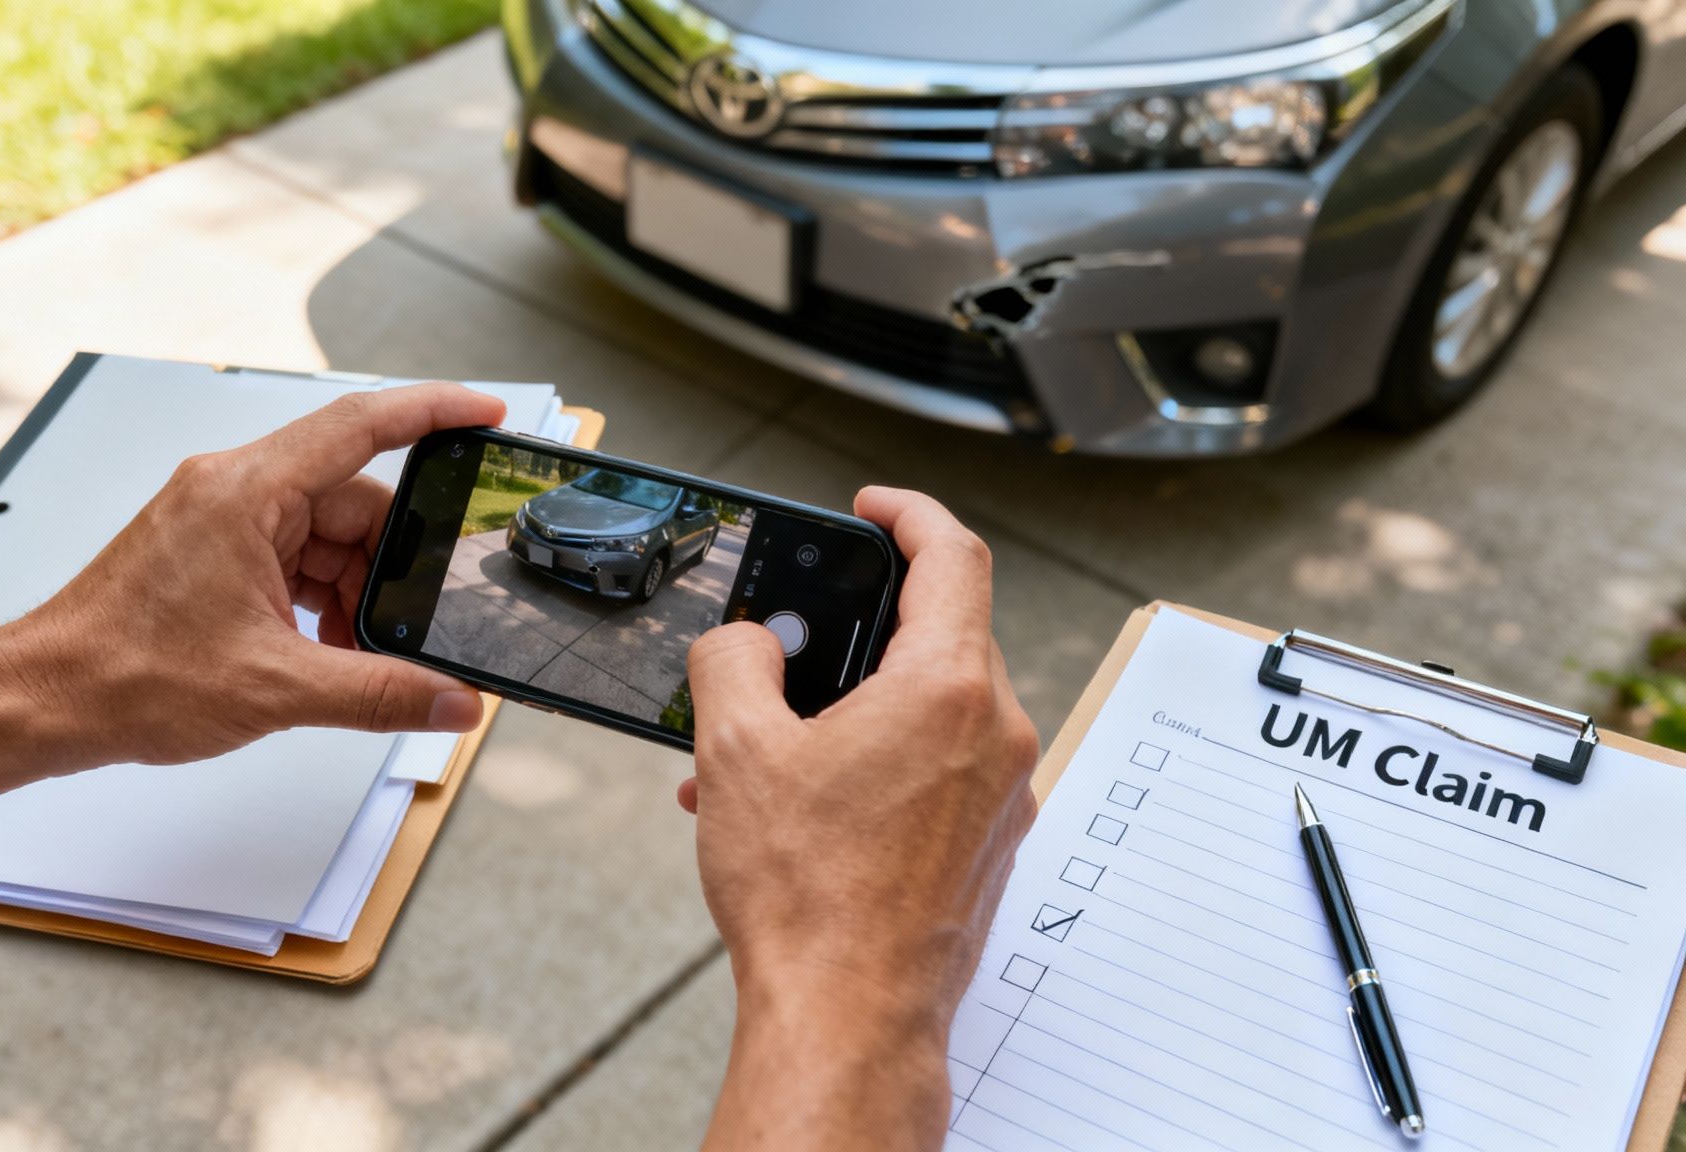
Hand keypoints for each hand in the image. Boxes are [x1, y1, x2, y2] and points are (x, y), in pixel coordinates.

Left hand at [0, 383, 505, 770]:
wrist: (45, 698)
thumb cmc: (123, 674)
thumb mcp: (276, 689)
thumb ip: (379, 693)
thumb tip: (450, 700)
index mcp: (247, 492)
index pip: (363, 425)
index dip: (435, 411)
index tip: (486, 412)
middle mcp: (232, 490)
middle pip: (353, 500)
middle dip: (390, 564)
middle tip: (407, 622)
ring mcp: (219, 518)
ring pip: (324, 536)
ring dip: (351, 592)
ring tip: (347, 652)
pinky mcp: (210, 550)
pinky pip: (292, 557)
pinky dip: (319, 600)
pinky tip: (318, 649)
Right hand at [683, 487, 1039, 1149]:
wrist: (848, 1019)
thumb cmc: (809, 897)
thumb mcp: (736, 750)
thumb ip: (732, 661)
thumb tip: (741, 645)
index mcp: (949, 689)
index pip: (953, 556)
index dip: (909, 513)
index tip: (873, 507)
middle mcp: (996, 736)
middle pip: (939, 636)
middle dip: (855, 636)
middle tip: (790, 649)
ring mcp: (1001, 796)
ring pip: (929, 712)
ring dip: (852, 712)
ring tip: (765, 756)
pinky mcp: (988, 846)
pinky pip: (935, 771)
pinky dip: (874, 764)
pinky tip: (798, 806)